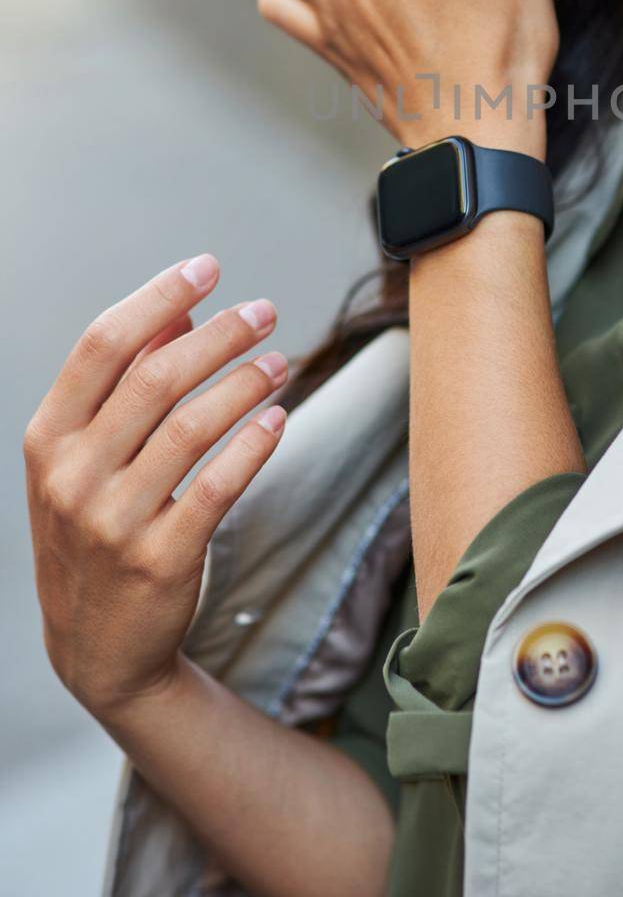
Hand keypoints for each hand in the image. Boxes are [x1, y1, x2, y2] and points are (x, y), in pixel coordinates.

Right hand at [22, 255, 287, 721]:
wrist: (96, 649)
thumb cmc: (95, 529)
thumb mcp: (87, 457)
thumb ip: (126, 383)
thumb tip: (177, 312)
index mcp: (48, 437)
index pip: (102, 344)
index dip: (158, 296)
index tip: (208, 266)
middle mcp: (72, 476)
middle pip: (155, 377)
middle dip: (219, 333)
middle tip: (264, 311)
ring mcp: (113, 522)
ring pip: (192, 427)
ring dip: (245, 383)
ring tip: (281, 359)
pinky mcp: (160, 559)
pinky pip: (218, 487)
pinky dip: (253, 445)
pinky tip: (278, 418)